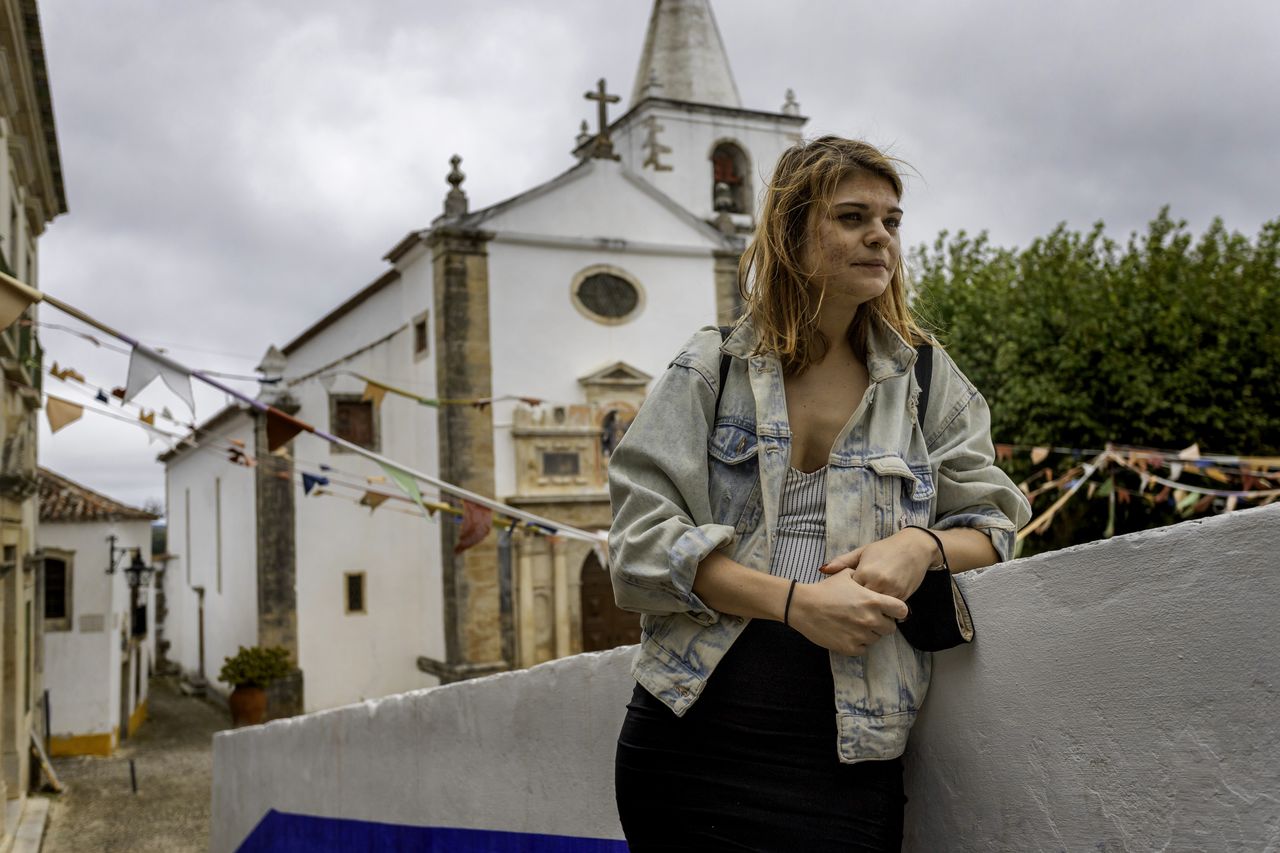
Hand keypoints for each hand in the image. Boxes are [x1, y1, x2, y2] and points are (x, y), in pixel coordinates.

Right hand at [787, 570, 908, 656]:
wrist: (803, 606)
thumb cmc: (825, 589)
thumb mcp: (846, 575)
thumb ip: (863, 577)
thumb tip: (871, 577)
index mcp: (873, 600)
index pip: (902, 611)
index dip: (896, 610)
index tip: (889, 610)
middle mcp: (870, 619)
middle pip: (890, 628)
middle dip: (881, 623)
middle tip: (867, 618)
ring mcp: (861, 635)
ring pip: (876, 639)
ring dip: (869, 633)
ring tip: (854, 625)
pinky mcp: (850, 647)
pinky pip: (863, 649)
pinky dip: (858, 643)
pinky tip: (848, 634)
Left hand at [819, 528, 939, 601]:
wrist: (914, 547)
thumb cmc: (885, 548)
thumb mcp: (862, 552)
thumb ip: (842, 562)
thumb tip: (822, 570)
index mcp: (865, 572)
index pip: (849, 592)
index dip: (845, 596)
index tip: (842, 597)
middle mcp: (878, 583)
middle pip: (862, 605)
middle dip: (857, 607)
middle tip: (851, 609)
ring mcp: (892, 591)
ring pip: (877, 611)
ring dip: (871, 612)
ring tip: (864, 611)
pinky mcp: (904, 596)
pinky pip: (890, 610)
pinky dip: (884, 611)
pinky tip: (879, 609)